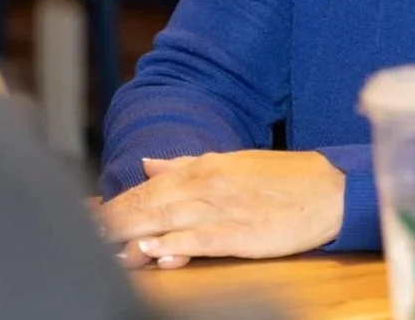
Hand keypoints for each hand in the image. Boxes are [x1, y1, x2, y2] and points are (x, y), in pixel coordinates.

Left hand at [99, 150, 344, 268]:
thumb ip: (185, 165)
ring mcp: (226, 209)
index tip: (86, 217)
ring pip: (169, 221)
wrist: (331, 188)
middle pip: (150, 204)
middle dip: (113, 221)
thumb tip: (147, 166)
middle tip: (84, 236)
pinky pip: (203, 239)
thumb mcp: (231, 163)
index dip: (114, 205)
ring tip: (105, 247)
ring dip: (134, 235)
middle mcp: (209, 184)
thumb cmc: (282, 179)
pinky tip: (154, 251)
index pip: (147, 188)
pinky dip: (176, 245)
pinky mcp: (244, 234)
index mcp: (204, 167)